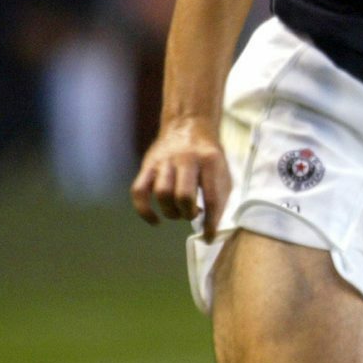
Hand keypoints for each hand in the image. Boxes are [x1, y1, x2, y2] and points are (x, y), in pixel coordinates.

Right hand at [131, 118, 230, 237]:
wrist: (190, 125)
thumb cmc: (208, 157)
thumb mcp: (223, 171)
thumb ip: (220, 196)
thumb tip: (211, 228)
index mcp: (210, 161)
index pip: (212, 197)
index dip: (211, 222)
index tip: (208, 237)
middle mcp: (186, 159)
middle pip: (184, 195)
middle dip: (189, 213)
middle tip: (193, 214)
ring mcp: (164, 161)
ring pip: (162, 193)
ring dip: (171, 212)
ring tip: (179, 213)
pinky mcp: (148, 165)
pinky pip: (139, 190)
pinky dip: (144, 210)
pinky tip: (155, 220)